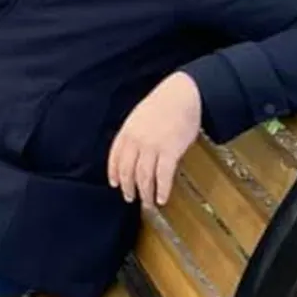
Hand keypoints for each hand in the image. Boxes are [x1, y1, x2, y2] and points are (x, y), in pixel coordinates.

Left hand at [107, 71, 201, 207]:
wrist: (183, 94)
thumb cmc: (163, 103)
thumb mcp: (139, 116)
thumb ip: (133, 134)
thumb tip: (131, 152)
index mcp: (127, 131)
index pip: (115, 157)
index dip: (114, 173)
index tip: (115, 184)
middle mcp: (137, 141)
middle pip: (128, 171)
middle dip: (128, 188)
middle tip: (130, 197)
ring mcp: (153, 147)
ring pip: (144, 177)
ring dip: (145, 193)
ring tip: (148, 203)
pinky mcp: (170, 151)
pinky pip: (163, 176)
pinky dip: (162, 190)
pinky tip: (162, 198)